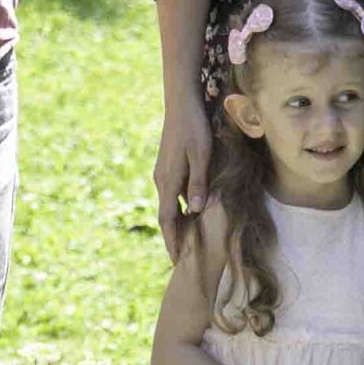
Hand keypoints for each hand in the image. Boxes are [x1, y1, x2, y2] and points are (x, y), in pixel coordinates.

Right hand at [154, 90, 213, 257]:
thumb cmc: (195, 128)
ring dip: (175, 223)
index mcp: (168, 180)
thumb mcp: (201, 156)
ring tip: (186, 241)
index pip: (167, 219)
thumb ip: (199, 183)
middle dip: (173, 237)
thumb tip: (195, 212)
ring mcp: (162, 172)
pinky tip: (188, 211)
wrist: (181, 103)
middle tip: (180, 258)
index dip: (172, 241)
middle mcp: (161, 179)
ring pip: (168, 204)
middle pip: (165, 215)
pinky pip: (171, 193)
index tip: (176, 261)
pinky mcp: (167, 165)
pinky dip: (177, 207)